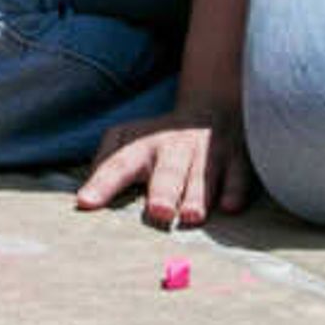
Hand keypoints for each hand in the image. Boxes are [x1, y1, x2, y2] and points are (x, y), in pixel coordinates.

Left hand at [75, 104, 248, 229]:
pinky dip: (235, 190)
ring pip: (203, 176)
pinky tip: (230, 207)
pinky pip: (239, 174)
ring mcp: (207, 152)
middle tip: (158, 212)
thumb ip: (105, 162)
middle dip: (163, 191)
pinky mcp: (238, 157)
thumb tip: (86, 197)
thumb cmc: (159, 138)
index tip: (86, 203)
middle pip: (168, 172)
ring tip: (192, 217)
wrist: (213, 108)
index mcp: (142, 146)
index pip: (119, 165)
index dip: (102, 183)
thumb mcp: (126, 138)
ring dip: (198, 195)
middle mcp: (175, 148)